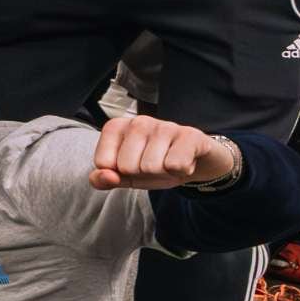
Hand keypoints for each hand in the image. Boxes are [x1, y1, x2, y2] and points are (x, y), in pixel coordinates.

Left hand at [90, 113, 238, 190]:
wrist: (196, 161)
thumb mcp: (124, 176)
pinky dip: (182, 171)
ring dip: (163, 174)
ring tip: (170, 162)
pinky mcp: (190, 134)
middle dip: (142, 175)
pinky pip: (176, 165)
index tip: (133, 165)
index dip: (119, 173)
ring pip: (151, 167)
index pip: (103, 163)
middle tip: (155, 165)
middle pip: (128, 167)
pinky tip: (186, 161)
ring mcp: (165, 125)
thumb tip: (103, 176)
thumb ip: (103, 179)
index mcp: (116, 127)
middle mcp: (138, 121)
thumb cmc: (155, 165)